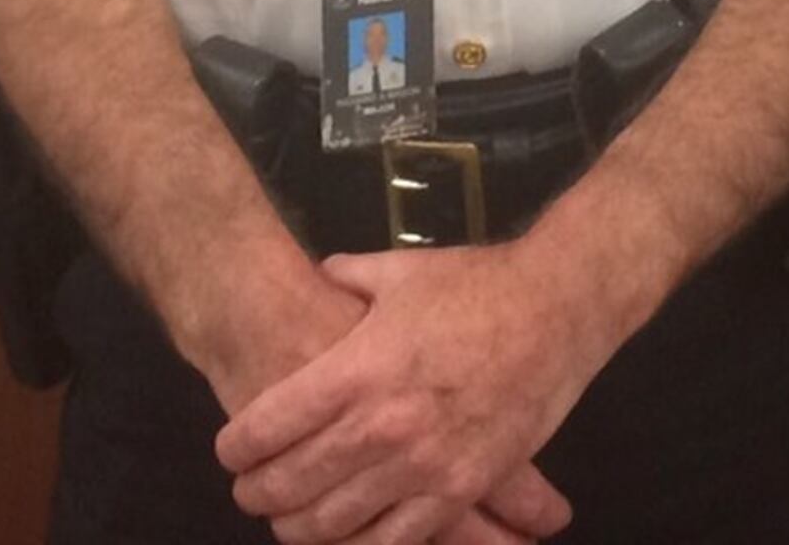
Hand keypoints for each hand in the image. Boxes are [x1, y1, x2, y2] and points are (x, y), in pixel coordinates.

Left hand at [217, 244, 614, 543]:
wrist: (559, 307)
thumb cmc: (477, 284)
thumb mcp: (400, 271)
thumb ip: (348, 277)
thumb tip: (322, 276)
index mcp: (357, 367)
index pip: (269, 423)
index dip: (237, 446)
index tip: (230, 452)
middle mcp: (381, 423)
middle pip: (292, 480)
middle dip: (258, 493)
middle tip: (250, 491)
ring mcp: (423, 464)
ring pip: (335, 521)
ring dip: (299, 528)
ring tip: (288, 521)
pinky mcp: (461, 487)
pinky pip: (396, 539)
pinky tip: (348, 538)